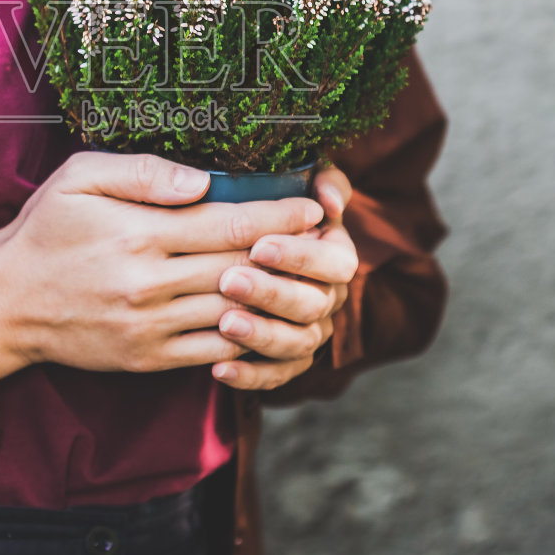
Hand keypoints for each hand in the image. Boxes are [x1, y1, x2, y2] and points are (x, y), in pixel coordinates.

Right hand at [0, 151, 324, 377]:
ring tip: (308, 277)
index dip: (279, 216)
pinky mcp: (149, 358)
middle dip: (290, 253)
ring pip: (235, 311)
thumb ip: (144, 172)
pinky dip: (246, 337)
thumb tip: (203, 178)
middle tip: (327, 239)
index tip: (312, 207)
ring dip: (276, 296)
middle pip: (242, 266)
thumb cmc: (45, 230)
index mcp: (140, 234)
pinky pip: (213, 351)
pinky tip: (267, 318)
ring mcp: (151, 326)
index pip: (229, 222)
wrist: (4, 303)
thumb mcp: (80, 178)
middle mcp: (150, 284)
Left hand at [210, 162, 357, 389]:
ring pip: (298, 343)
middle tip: (228, 280)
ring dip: (262, 335)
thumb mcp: (295, 179)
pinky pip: (276, 376)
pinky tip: (218, 370)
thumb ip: (322, 178)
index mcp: (336, 254)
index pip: (335, 261)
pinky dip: (250, 376)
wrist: (234, 246)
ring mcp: (309, 330)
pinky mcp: (286, 360)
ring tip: (225, 324)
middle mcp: (329, 295)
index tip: (259, 245)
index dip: (300, 256)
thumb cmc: (265, 204)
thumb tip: (329, 202)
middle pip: (314, 304)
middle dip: (272, 293)